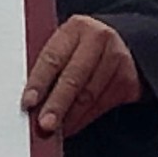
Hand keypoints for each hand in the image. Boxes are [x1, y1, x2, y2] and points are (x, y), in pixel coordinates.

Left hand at [22, 14, 143, 136]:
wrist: (119, 43)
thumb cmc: (81, 46)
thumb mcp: (64, 44)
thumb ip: (49, 65)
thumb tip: (31, 98)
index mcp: (76, 27)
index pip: (53, 57)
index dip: (39, 82)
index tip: (29, 102)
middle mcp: (99, 40)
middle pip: (74, 78)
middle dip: (57, 105)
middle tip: (45, 124)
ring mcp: (117, 59)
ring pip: (89, 96)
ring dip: (70, 117)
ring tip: (55, 129)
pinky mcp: (128, 80)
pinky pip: (102, 105)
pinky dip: (84, 118)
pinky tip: (72, 124)